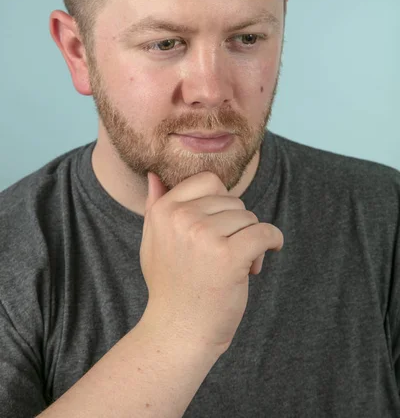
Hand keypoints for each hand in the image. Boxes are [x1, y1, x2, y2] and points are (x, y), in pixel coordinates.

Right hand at [140, 170, 283, 353]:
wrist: (178, 332)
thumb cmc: (169, 287)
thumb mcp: (152, 242)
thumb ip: (155, 206)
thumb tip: (153, 175)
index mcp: (164, 210)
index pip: (209, 181)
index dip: (221, 202)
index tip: (221, 225)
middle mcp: (182, 218)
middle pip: (233, 200)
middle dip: (237, 224)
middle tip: (227, 253)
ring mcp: (205, 235)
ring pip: (249, 218)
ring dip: (250, 239)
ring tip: (237, 266)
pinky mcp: (229, 256)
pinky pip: (265, 232)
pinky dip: (273, 241)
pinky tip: (268, 253)